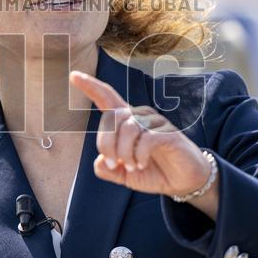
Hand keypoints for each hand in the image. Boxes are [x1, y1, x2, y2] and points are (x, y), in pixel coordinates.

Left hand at [69, 70, 218, 217]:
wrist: (183, 181)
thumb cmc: (153, 171)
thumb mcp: (124, 175)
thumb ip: (108, 169)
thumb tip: (99, 162)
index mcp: (126, 122)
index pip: (107, 98)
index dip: (90, 86)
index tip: (73, 75)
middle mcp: (139, 116)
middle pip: (112, 118)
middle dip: (107, 143)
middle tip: (113, 164)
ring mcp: (155, 122)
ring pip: (128, 128)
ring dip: (124, 152)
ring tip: (131, 166)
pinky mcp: (168, 133)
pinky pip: (146, 138)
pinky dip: (138, 155)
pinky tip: (141, 163)